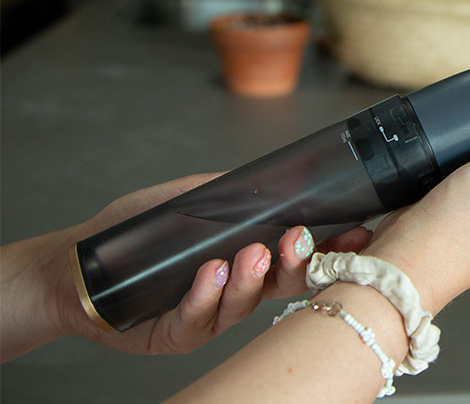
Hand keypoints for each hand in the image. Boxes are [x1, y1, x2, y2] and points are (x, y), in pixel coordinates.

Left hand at [2, 174, 370, 359]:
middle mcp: (236, 291)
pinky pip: (198, 320)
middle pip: (283, 285)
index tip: (356, 234)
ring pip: (245, 305)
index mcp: (247, 258)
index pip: (299, 256)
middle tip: (299, 242)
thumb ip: (234, 190)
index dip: (330, 249)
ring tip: (250, 255)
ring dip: (251, 280)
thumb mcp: (190, 197)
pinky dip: (205, 297)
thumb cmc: (133, 232)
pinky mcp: (177, 335)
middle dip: (298, 264)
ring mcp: (210, 315)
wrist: (78, 263)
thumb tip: (287, 171)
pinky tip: (209, 275)